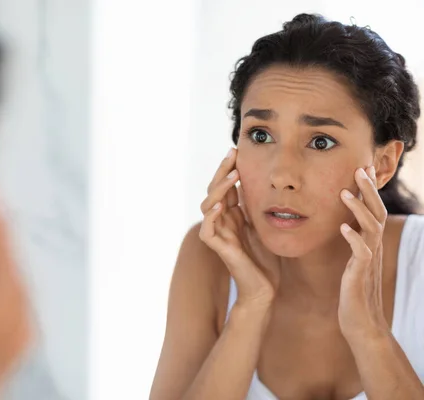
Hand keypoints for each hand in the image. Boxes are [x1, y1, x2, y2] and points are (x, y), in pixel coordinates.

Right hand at [199, 148, 280, 309]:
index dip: (228, 169)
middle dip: (222, 171)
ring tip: (233, 175)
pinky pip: (207, 230)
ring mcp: (219, 235)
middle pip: (214, 190)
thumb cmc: (265, 260)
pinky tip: (220, 205)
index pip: (225, 186)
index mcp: (232, 215)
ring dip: (219, 189)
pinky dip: (211, 217)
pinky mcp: (219, 249)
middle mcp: (222, 222)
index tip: (237, 151)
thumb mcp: (264, 225)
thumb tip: (262, 182)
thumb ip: (257, 207)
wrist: (264, 289)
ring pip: (208, 205)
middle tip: (232, 154)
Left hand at [338, 166, 388, 340]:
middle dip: (368, 190)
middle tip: (359, 168)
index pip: (373, 212)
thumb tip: (345, 227)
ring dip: (358, 209)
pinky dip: (353, 238)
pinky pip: (360, 253)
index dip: (368, 191)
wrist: (362, 325)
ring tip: (344, 192)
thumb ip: (352, 246)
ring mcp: (368, 262)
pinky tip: (343, 228)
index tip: (361, 169)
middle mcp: (372, 249)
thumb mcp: (353, 264)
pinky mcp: (360, 275)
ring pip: (370, 228)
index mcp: (369, 245)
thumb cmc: (353, 294)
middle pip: (376, 213)